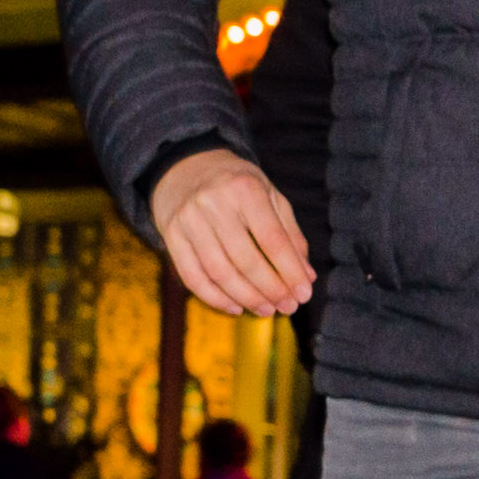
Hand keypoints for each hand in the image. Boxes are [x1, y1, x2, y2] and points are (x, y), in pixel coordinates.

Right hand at [153, 149, 315, 315]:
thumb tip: (307, 276)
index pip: (272, 239)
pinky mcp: (171, 235)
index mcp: (245, 189)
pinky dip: (214, 298)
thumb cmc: (237, 185)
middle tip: (287, 307)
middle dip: (270, 289)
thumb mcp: (270, 196)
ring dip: (245, 298)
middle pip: (245, 260)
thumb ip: (290, 234)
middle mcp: (214, 203)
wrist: (186, 167)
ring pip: (218, 272)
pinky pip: (192, 276)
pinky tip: (235, 307)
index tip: (304, 294)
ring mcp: (188, 220)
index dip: (290, 271)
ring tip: (266, 310)